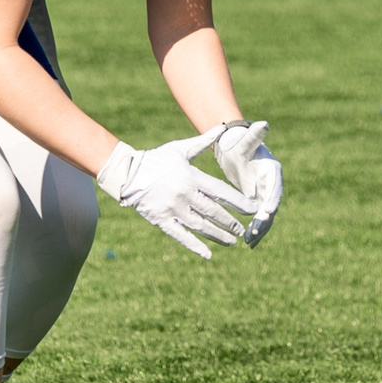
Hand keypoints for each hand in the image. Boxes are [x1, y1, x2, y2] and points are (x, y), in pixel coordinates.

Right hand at [97, 127, 255, 257]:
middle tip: (243, 230)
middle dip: (230, 222)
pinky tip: (208, 254)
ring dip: (218, 235)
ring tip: (232, 241)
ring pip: (200, 226)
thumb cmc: (157, 159)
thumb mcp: (180, 148)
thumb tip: (223, 128)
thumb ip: (203, 142)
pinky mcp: (160, 220)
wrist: (128, 172)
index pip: (221, 192)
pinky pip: (180, 236)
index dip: (238, 202)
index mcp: (191, 177)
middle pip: (213, 212)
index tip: (253, 209)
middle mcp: (184, 194)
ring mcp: (172, 208)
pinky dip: (194, 246)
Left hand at [212, 120, 282, 246]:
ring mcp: (266, 195)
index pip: (275, 187)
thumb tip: (264, 124)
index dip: (272, 199)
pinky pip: (259, 219)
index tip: (266, 211)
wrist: (236, 152)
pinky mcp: (258, 202)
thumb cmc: (239, 145)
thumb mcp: (245, 142)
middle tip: (256, 230)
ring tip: (250, 240)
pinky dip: (255, 230)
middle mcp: (273, 185)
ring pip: (266, 216)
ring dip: (259, 228)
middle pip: (271, 204)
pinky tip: (248, 243)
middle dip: (265, 219)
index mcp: (271, 171)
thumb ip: (254, 136)